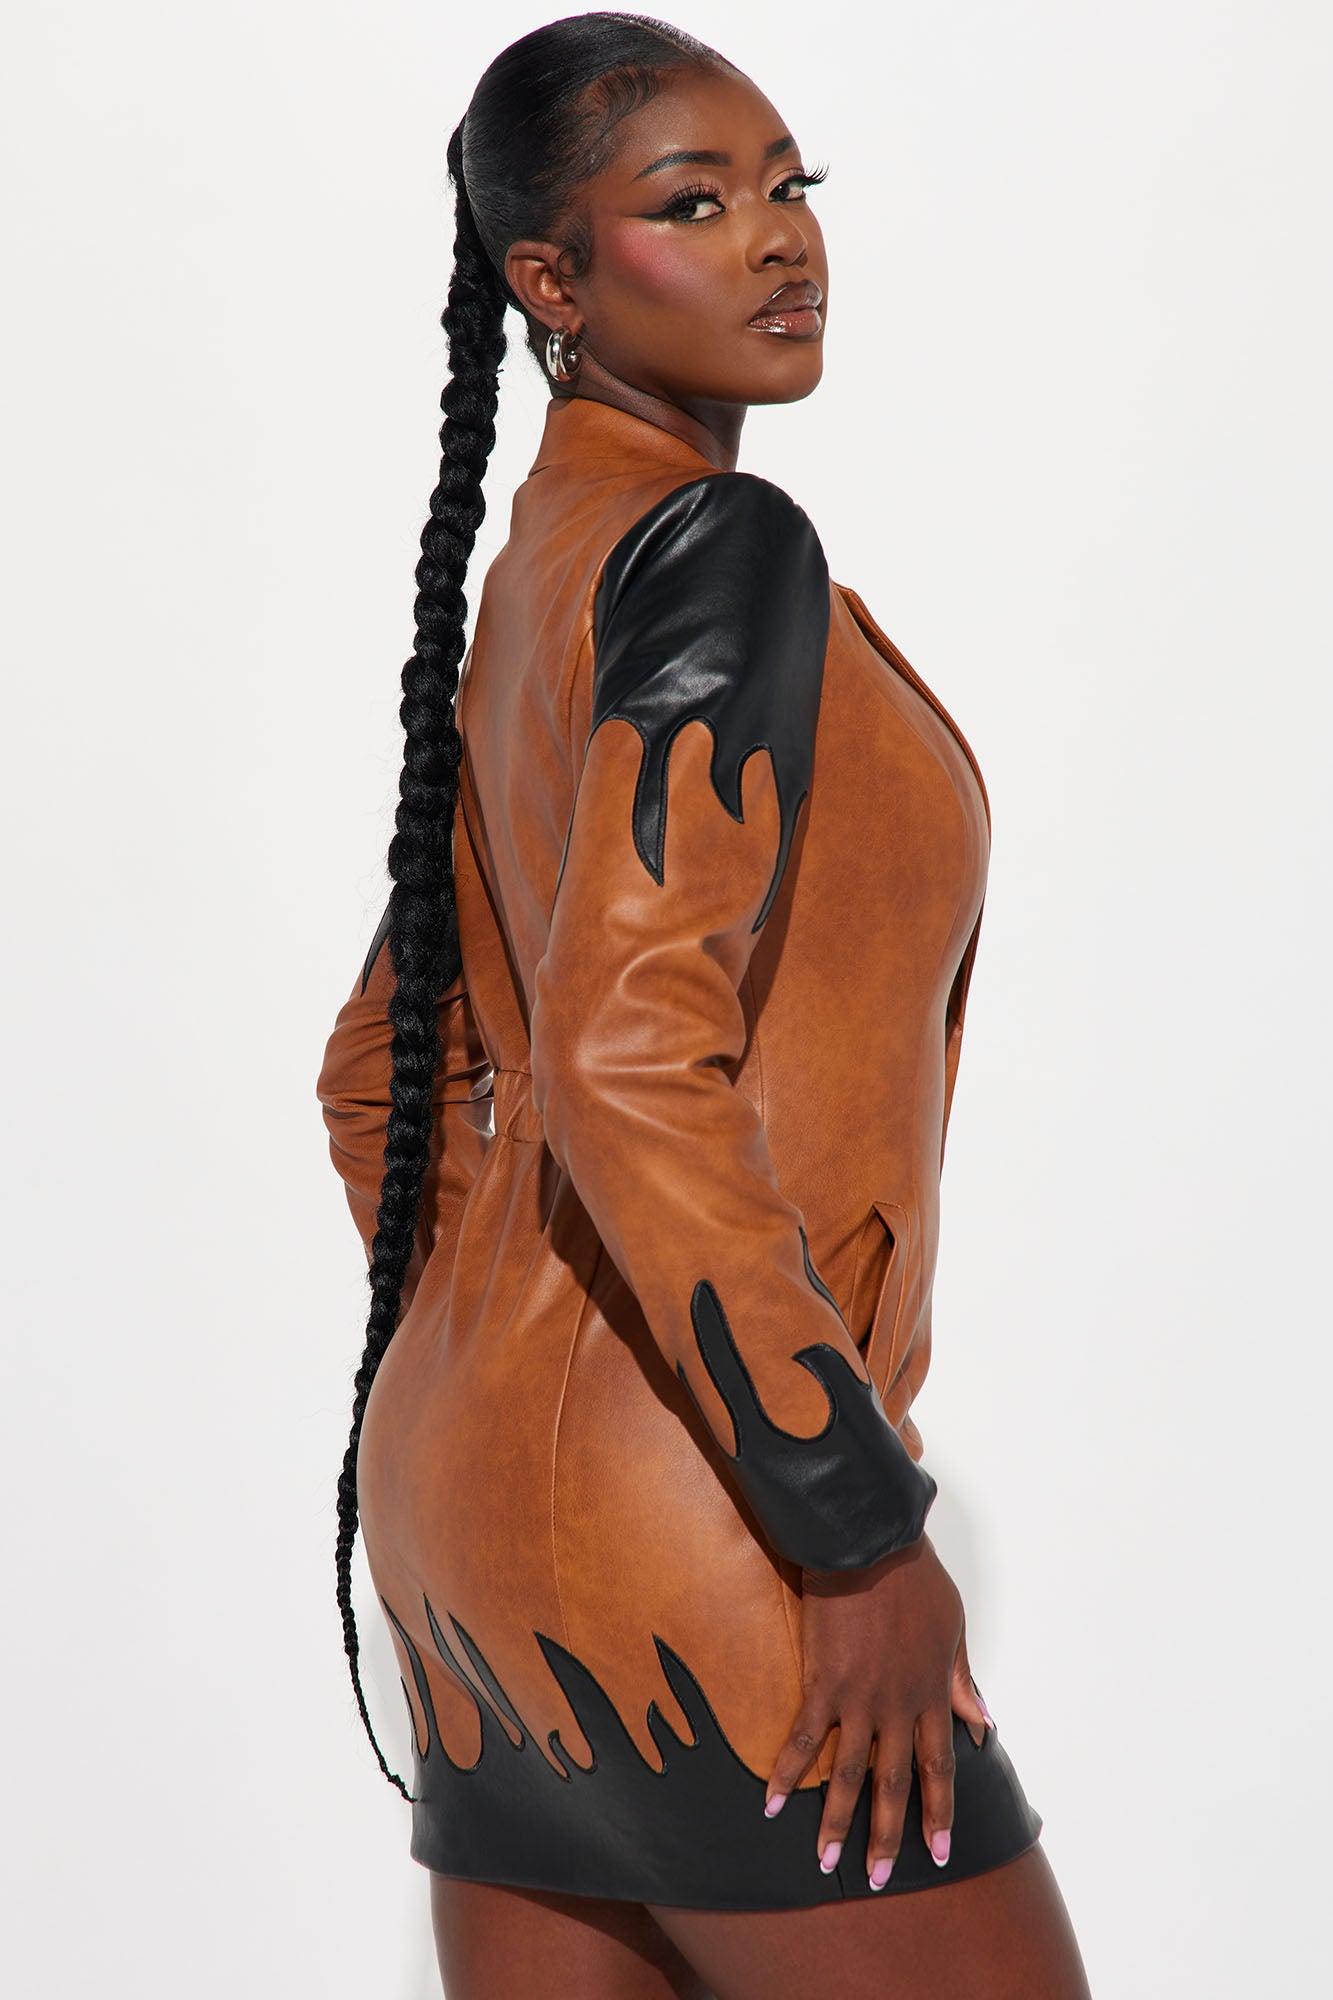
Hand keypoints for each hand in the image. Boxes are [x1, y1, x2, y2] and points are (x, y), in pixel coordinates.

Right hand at [762, 1534, 995, 1889]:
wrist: (870, 1544)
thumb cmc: (915, 1577)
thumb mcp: (952, 1628)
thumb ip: (961, 1680)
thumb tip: (983, 1721)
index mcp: (932, 1693)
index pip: (939, 1765)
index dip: (940, 1810)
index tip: (941, 1851)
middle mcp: (898, 1706)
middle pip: (894, 1783)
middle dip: (888, 1835)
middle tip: (879, 1878)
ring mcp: (859, 1698)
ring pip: (849, 1775)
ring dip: (836, 1822)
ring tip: (825, 1862)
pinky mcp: (823, 1683)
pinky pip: (804, 1739)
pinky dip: (787, 1773)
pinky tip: (770, 1803)